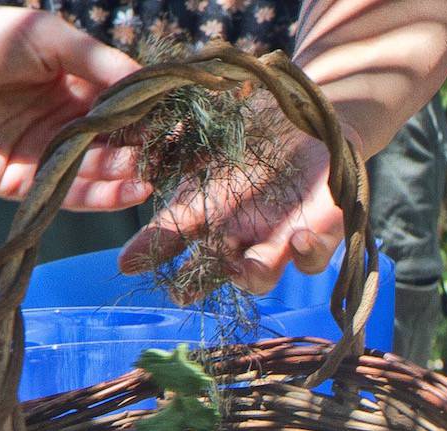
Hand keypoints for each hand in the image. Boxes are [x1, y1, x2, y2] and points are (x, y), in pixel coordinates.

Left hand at [0, 5, 149, 210]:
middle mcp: (56, 121)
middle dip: (140, 149)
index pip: (118, 105)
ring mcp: (39, 154)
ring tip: (149, 173)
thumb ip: (100, 61)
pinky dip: (100, 197)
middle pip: (111, 142)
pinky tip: (130, 191)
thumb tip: (149, 84)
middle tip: (168, 154)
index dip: (146, 114)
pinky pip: (67, 195)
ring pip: (94, 171)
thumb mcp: (48, 37)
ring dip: (125, 174)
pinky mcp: (19, 183)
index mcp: (65, 84)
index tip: (175, 121)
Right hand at [116, 134, 344, 293]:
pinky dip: (307, 253)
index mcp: (208, 204)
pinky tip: (301, 238)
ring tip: (250, 267)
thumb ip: (192, 133)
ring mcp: (277, 238)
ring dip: (253, 276)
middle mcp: (239, 229)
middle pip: (212, 269)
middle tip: (183, 292)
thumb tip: (162, 132)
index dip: (147, 248)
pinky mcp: (320, 234)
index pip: (171, 231)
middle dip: (197, 283)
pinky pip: (312, 258)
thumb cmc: (266, 124)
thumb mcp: (224, 122)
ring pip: (261, 275)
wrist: (319, 125)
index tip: (126, 264)